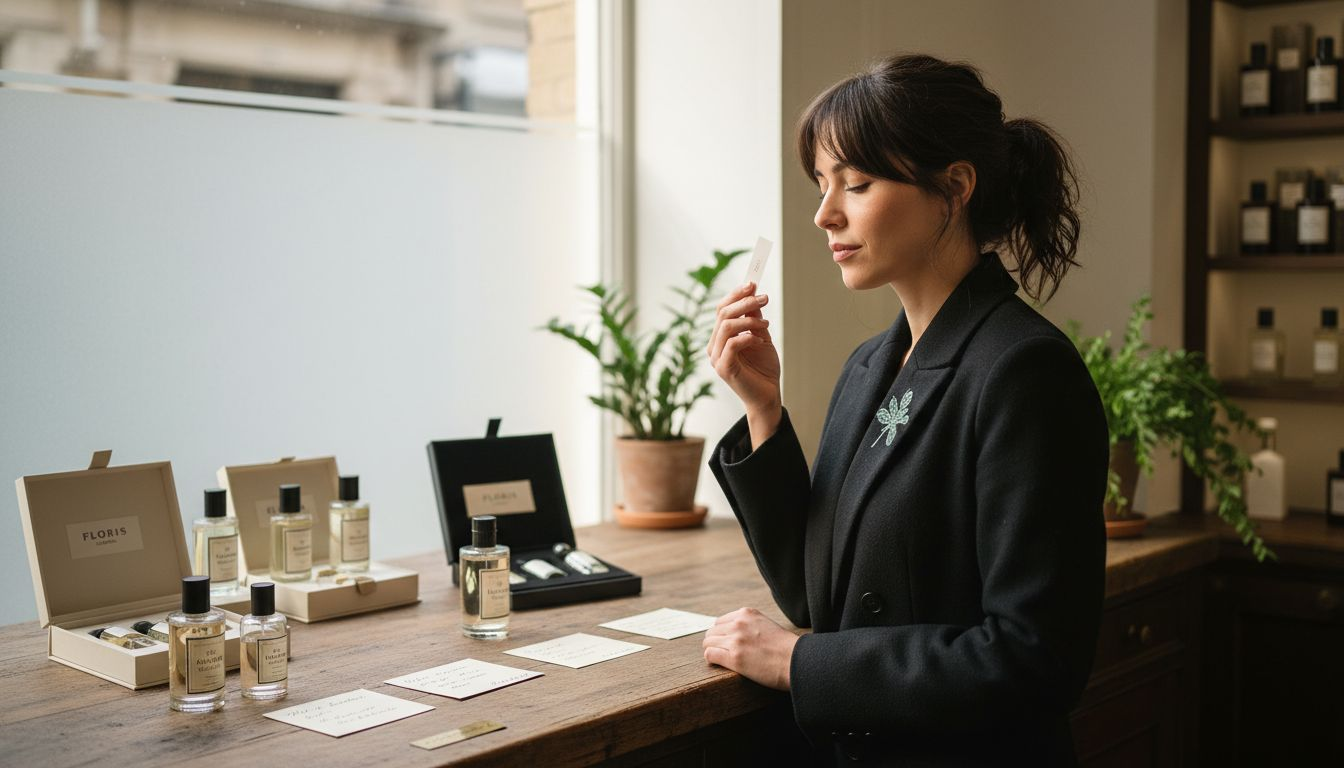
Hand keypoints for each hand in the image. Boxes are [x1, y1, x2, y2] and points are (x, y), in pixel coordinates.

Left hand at [702, 607, 798, 690]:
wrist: (796, 660)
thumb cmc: (786, 647)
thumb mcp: (766, 625)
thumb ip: (750, 624)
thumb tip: (735, 633)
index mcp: (747, 613)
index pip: (720, 621)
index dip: (721, 634)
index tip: (726, 643)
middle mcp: (739, 624)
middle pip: (712, 632)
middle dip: (716, 642)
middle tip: (723, 652)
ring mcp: (736, 640)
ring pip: (708, 642)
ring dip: (713, 651)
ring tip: (722, 659)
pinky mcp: (734, 657)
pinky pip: (710, 655)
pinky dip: (712, 659)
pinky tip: (719, 663)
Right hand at [707, 283, 781, 440]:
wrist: (768, 395)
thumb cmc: (763, 368)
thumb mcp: (761, 335)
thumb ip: (754, 318)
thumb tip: (753, 294)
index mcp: (720, 337)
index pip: (721, 309)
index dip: (735, 294)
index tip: (753, 284)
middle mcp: (714, 346)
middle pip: (723, 314)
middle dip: (744, 302)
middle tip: (764, 298)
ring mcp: (716, 358)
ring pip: (726, 326)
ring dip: (749, 319)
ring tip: (766, 324)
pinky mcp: (723, 368)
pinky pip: (732, 343)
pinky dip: (748, 336)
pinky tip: (760, 340)